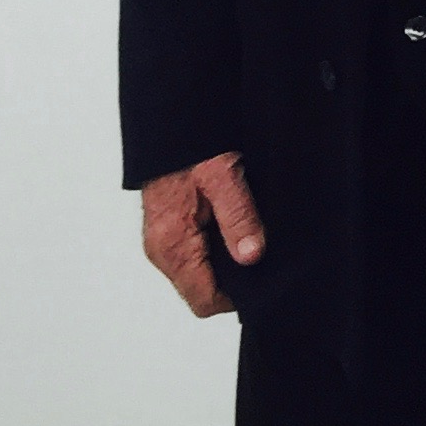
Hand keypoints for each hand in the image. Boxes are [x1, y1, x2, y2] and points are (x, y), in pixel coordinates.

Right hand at [139, 151, 262, 317]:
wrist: (169, 124)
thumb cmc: (192, 149)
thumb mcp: (224, 178)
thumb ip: (238, 217)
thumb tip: (252, 256)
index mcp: (173, 246)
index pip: (204, 300)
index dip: (236, 296)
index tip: (262, 277)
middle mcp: (162, 250)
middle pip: (202, 290)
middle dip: (233, 279)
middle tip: (262, 252)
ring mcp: (163, 242)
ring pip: (199, 272)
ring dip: (226, 262)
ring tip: (250, 236)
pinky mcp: (169, 229)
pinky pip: (194, 253)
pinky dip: (216, 247)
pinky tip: (235, 226)